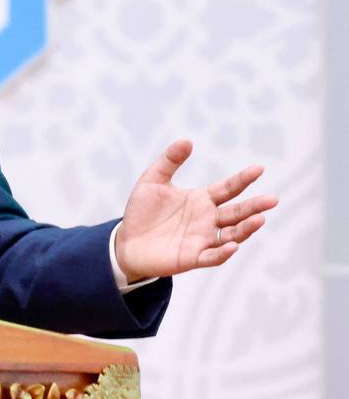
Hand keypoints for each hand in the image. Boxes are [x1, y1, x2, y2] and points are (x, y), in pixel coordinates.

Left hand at [114, 139, 277, 282]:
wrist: (126, 240)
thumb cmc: (142, 211)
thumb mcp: (153, 180)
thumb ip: (169, 161)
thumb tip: (187, 140)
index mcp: (201, 200)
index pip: (228, 188)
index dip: (243, 179)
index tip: (259, 168)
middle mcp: (207, 219)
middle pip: (237, 212)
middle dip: (255, 206)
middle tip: (273, 199)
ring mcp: (203, 239)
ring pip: (231, 235)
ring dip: (246, 229)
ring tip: (259, 219)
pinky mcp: (193, 257)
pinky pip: (212, 256)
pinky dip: (223, 252)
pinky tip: (232, 245)